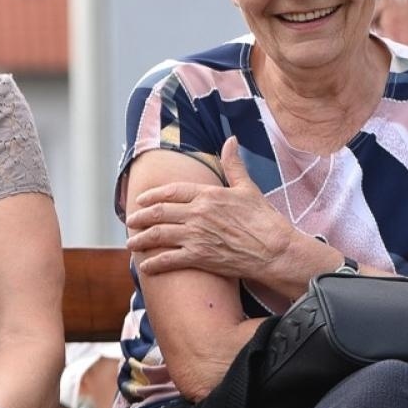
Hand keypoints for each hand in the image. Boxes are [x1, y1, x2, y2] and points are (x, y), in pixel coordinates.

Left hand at [125, 137, 310, 287]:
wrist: (276, 250)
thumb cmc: (265, 220)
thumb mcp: (248, 188)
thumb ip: (233, 165)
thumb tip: (231, 140)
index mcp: (208, 194)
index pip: (171, 191)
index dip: (152, 195)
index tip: (140, 199)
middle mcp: (197, 213)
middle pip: (159, 212)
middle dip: (140, 217)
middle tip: (130, 221)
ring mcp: (197, 235)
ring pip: (159, 235)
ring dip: (141, 239)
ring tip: (132, 243)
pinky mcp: (200, 257)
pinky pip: (169, 259)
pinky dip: (154, 263)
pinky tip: (145, 266)